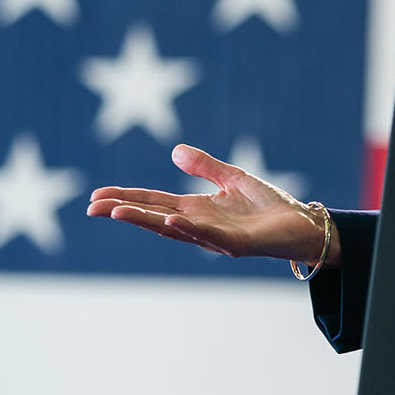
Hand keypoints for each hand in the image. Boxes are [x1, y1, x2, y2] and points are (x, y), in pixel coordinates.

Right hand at [88, 144, 336, 266]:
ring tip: (119, 212)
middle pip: (154, 217)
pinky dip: (189, 228)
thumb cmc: (269, 206)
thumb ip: (205, 166)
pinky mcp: (236, 244)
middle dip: (124, 212)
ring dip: (146, 221)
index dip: (127, 199)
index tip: (97, 196)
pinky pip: (208, 236)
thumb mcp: (233, 178)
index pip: (154, 203)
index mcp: (196, 209)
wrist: (301, 224)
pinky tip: (171, 221)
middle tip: (92, 207)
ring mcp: (215, 236)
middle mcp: (199, 225)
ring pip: (174, 230)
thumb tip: (174, 151)